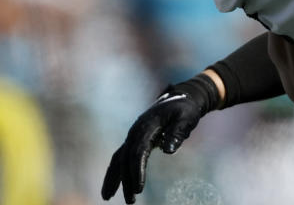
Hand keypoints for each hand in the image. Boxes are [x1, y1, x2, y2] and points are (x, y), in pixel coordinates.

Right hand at [101, 76, 215, 202]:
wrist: (183, 98)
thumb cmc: (186, 109)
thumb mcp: (186, 118)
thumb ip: (178, 132)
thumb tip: (169, 150)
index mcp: (147, 125)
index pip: (138, 151)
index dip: (137, 170)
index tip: (140, 188)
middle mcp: (136, 130)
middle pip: (126, 157)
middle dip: (126, 179)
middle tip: (131, 200)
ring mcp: (133, 134)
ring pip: (119, 157)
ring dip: (115, 177)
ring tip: (107, 197)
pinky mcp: (135, 139)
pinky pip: (122, 156)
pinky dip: (116, 171)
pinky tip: (113, 186)